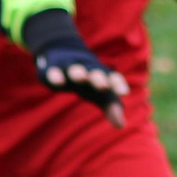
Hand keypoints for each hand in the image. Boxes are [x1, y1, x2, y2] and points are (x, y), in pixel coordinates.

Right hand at [26, 10, 128, 129]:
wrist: (63, 50)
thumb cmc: (87, 80)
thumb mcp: (100, 93)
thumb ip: (111, 107)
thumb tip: (121, 125)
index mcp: (102, 75)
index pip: (113, 78)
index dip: (118, 84)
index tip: (124, 92)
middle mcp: (88, 69)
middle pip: (95, 73)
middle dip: (99, 78)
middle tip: (104, 86)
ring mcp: (70, 67)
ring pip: (75, 70)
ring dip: (79, 73)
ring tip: (81, 77)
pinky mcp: (52, 68)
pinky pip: (54, 72)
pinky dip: (56, 75)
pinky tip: (58, 82)